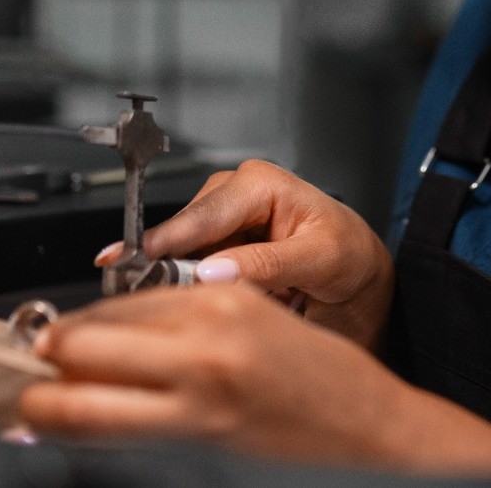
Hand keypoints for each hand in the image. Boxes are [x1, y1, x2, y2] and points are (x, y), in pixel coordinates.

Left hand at [18, 284, 490, 477]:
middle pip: (86, 343)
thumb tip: (115, 332)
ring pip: (84, 398)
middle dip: (42, 358)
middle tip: (14, 368)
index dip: (70, 323)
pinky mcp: (199, 445)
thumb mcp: (260, 322)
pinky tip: (51, 430)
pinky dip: (75, 431)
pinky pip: (115, 437)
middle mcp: (203, 345)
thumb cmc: (325, 384)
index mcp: (221, 303)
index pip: (116, 306)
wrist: (380, 435)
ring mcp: (197, 401)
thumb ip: (191, 320)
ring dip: (41, 401)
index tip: (42, 334)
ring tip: (17, 406)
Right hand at [97, 160, 393, 349]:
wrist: (359, 270)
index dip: (163, 244)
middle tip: (157, 305)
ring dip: (182, 284)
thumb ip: (268, 264)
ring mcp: (220, 218)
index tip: (131, 267)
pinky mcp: (214, 244)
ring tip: (205, 307)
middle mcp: (233, 192)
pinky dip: (192, 289)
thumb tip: (212, 272)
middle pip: (180, 235)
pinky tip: (206, 304)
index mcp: (259, 182)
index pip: (201, 216)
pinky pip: (189, 269)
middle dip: (169, 271)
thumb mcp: (321, 259)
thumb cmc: (348, 254)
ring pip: (179, 255)